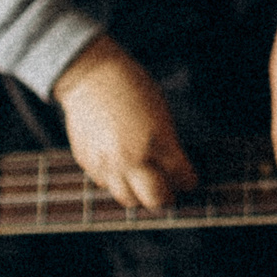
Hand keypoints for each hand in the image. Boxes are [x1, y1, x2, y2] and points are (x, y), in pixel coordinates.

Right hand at [53, 35, 198, 208]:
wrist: (90, 76)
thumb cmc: (131, 86)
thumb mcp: (161, 112)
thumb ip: (167, 143)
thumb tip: (172, 167)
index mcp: (158, 142)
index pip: (181, 177)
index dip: (188, 181)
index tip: (188, 181)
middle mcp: (132, 158)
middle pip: (155, 199)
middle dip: (166, 197)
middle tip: (169, 192)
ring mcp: (108, 164)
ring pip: (128, 200)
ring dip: (139, 195)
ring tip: (143, 185)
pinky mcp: (88, 163)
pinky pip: (106, 184)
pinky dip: (116, 181)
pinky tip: (120, 168)